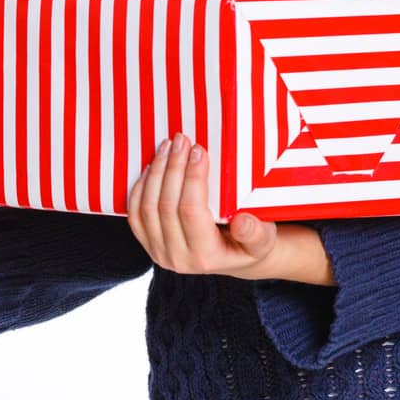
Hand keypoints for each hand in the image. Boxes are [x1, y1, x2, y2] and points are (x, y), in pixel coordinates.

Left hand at [127, 134, 331, 284]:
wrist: (235, 259)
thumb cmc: (252, 244)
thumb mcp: (264, 240)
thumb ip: (256, 233)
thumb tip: (242, 222)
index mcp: (206, 257)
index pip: (191, 211)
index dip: (192, 178)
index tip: (199, 150)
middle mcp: (177, 259)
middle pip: (166, 206)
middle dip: (173, 167)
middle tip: (181, 140)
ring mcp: (159, 253)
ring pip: (147, 208)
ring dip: (156, 172)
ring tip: (167, 146)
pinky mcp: (148, 246)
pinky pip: (135, 215)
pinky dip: (140, 187)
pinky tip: (152, 166)